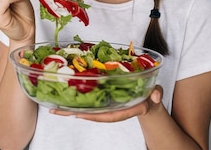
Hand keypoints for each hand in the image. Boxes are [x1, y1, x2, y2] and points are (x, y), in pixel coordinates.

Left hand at [49, 85, 164, 121]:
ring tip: (53, 108)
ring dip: (71, 110)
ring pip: (88, 109)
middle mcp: (114, 110)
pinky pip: (90, 102)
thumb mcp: (156, 95)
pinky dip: (77, 102)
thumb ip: (157, 94)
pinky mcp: (105, 100)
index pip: (109, 116)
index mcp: (126, 110)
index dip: (95, 116)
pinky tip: (64, 100)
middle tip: (56, 112)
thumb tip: (155, 96)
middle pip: (92, 114)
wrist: (150, 100)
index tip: (80, 116)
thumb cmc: (152, 97)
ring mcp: (108, 106)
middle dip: (74, 114)